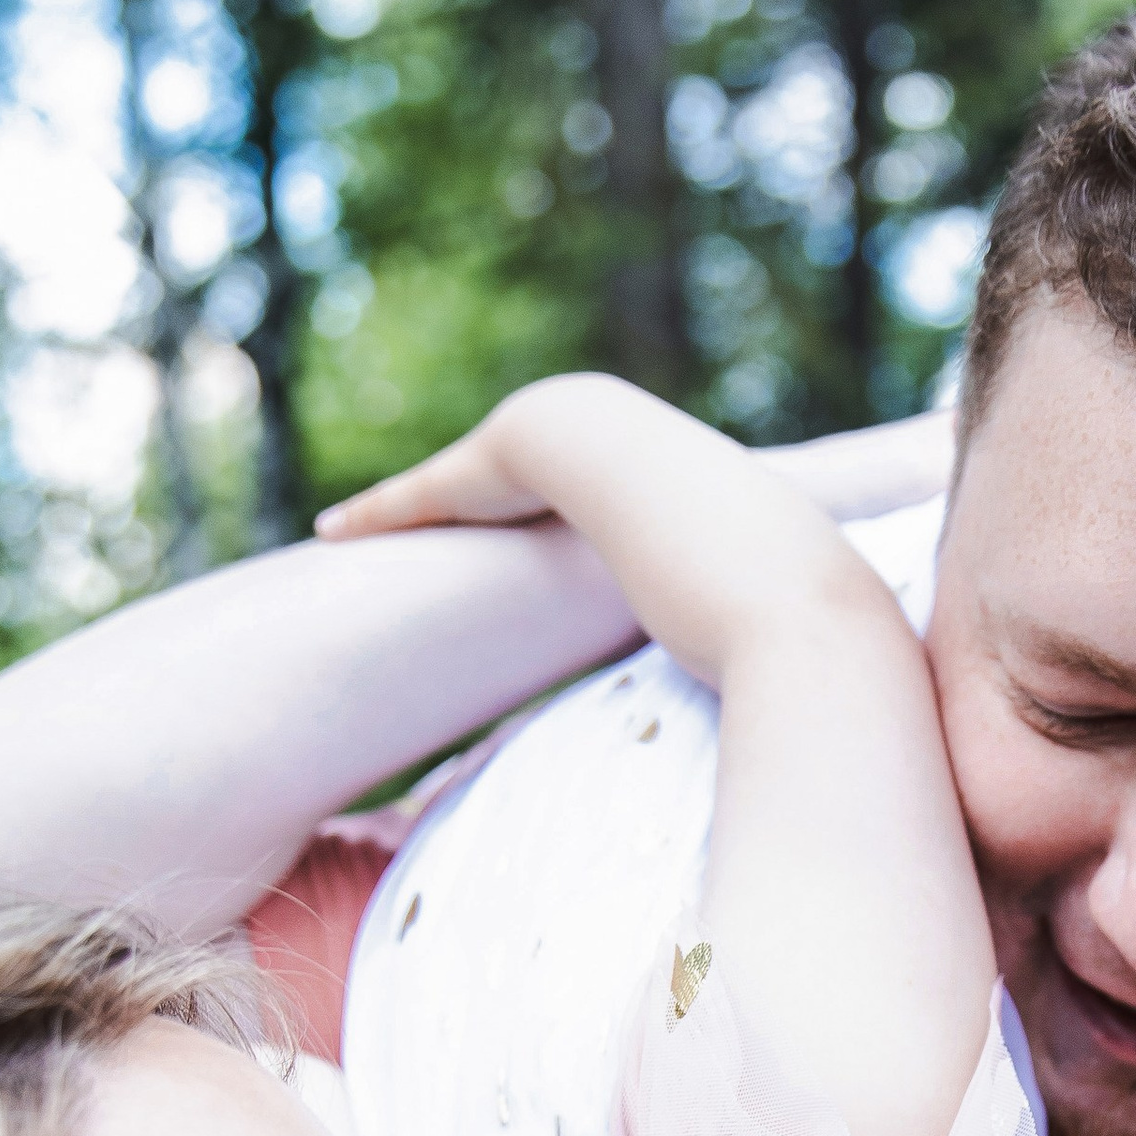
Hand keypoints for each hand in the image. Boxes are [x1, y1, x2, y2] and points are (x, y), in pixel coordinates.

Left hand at [317, 378, 891, 695]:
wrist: (789, 594)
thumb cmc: (798, 634)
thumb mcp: (758, 635)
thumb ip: (743, 650)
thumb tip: (773, 708)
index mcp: (687, 481)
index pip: (593, 501)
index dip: (536, 521)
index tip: (507, 546)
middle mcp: (632, 436)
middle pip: (519, 478)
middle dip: (458, 502)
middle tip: (403, 535)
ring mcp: (584, 426)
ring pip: (470, 479)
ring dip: (410, 505)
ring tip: (354, 532)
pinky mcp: (531, 442)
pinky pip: (438, 487)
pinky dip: (387, 509)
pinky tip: (337, 532)